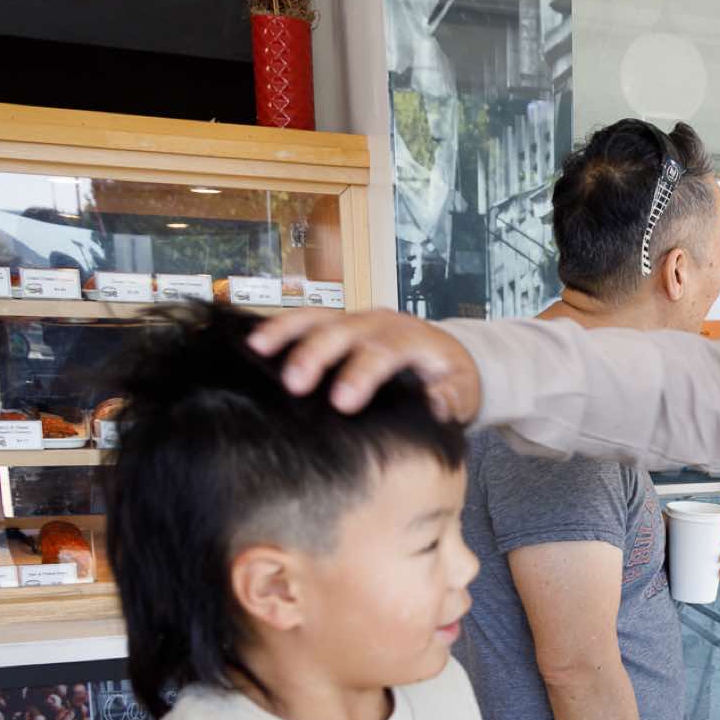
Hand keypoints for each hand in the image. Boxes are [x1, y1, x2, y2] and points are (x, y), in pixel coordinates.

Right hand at [245, 309, 482, 421]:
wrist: (449, 356)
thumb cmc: (451, 378)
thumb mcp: (464, 392)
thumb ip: (453, 398)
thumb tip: (437, 401)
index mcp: (414, 338)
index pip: (385, 351)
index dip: (362, 374)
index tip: (342, 402)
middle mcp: (382, 322)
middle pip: (345, 331)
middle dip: (317, 354)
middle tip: (294, 384)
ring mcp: (357, 319)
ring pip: (320, 317)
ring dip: (289, 332)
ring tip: (259, 349)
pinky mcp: (339, 322)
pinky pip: (308, 319)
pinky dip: (282, 327)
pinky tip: (255, 340)